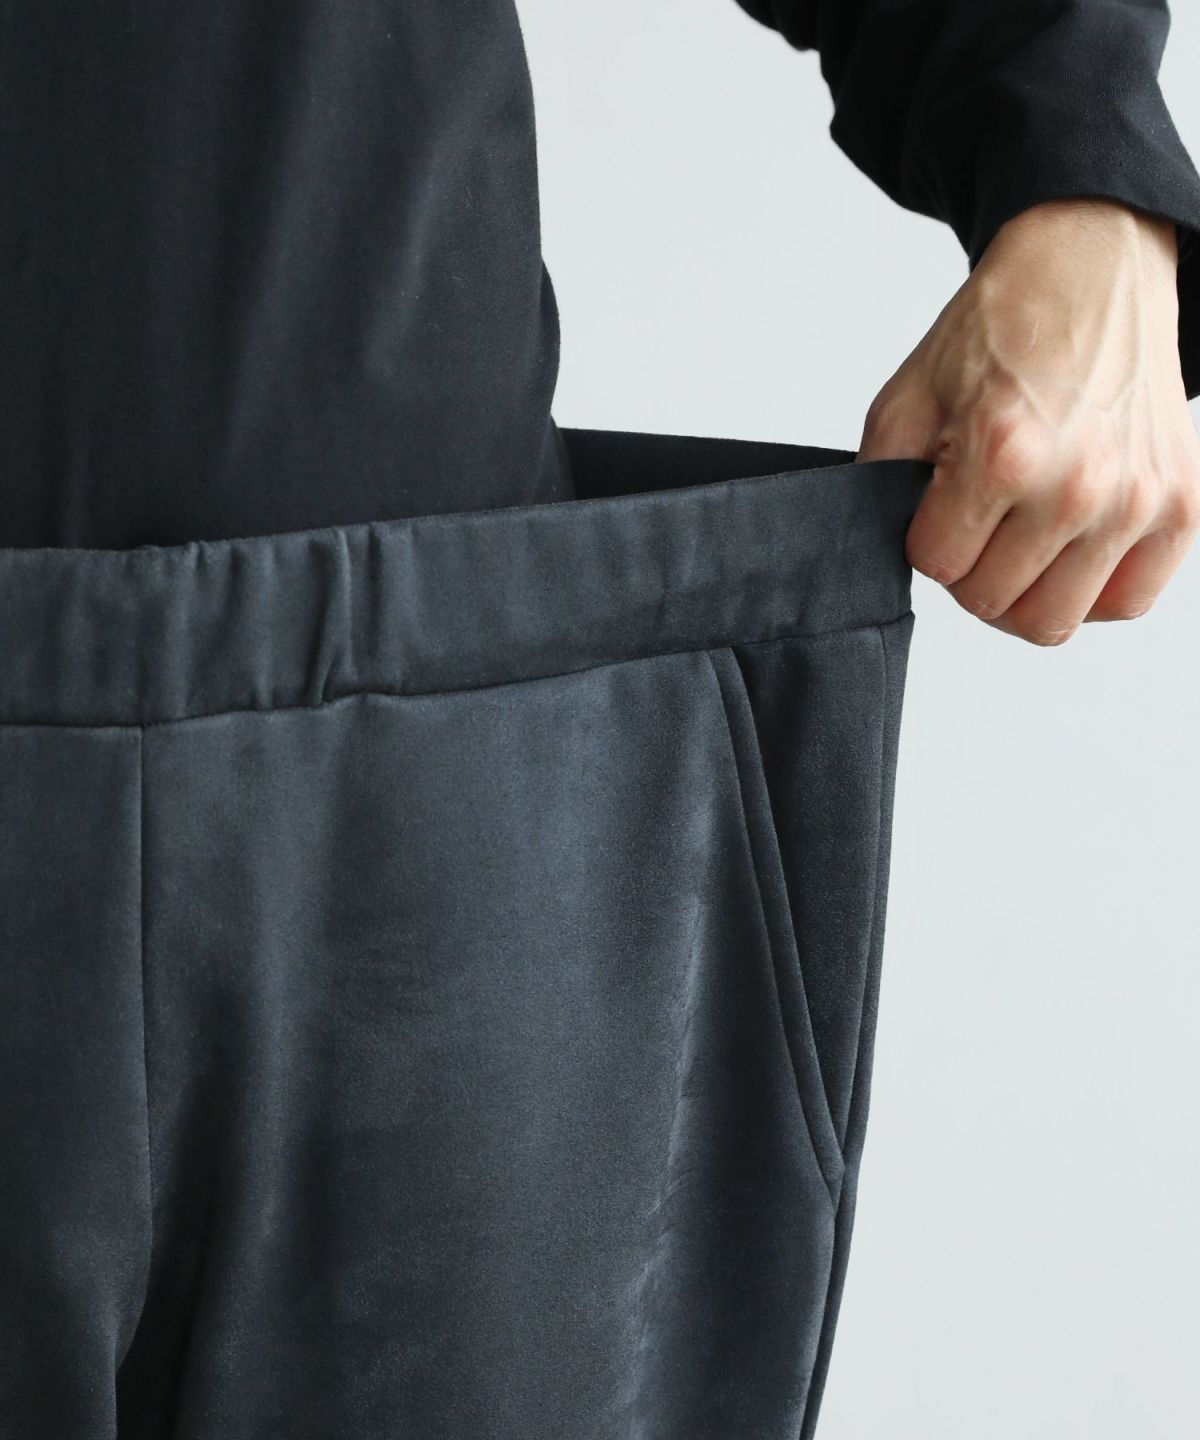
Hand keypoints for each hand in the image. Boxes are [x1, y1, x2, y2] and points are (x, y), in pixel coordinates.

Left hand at [857, 197, 1199, 644]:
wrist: (1091, 269)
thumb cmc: (1006, 327)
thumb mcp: (909, 395)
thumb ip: (881, 479)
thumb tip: (876, 544)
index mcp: (1003, 454)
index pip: (937, 566)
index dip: (927, 538)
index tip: (941, 501)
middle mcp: (1078, 485)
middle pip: (993, 604)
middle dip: (970, 570)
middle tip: (978, 521)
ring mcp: (1136, 501)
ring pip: (1055, 621)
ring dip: (1024, 589)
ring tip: (1019, 539)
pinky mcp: (1182, 507)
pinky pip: (1127, 602)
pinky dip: (1090, 591)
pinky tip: (1068, 549)